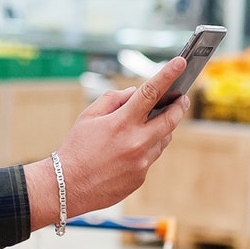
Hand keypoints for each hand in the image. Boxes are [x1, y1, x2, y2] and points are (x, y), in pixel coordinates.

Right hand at [29, 58, 190, 224]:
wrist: (68, 186)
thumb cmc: (76, 148)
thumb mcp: (88, 116)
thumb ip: (113, 99)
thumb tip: (136, 93)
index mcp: (122, 123)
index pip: (151, 92)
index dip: (168, 75)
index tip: (181, 62)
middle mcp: (136, 142)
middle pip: (171, 119)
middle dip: (179, 106)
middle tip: (182, 99)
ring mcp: (141, 162)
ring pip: (162, 139)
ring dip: (160, 129)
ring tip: (148, 126)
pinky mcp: (140, 177)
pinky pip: (151, 157)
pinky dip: (145, 149)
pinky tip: (129, 151)